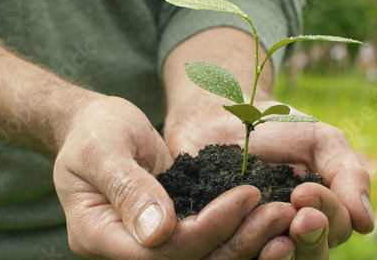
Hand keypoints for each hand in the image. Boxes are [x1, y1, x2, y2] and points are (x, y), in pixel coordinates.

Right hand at [54, 96, 298, 258]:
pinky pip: (204, 243)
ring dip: (244, 242)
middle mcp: (122, 250)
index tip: (245, 197)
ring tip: (283, 215)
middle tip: (279, 211)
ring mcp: (145, 245)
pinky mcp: (168, 233)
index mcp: (95, 234)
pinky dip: (236, 234)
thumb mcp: (103, 149)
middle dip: (235, 241)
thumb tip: (159, 231)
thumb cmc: (94, 130)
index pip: (158, 252)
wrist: (95, 128)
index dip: (205, 231)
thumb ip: (127, 188)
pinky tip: (268, 220)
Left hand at [164, 99, 374, 258]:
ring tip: (273, 221)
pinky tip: (236, 229)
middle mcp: (288, 231)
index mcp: (316, 214)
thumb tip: (366, 223)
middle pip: (311, 255)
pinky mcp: (222, 235)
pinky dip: (240, 245)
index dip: (327, 215)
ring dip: (279, 249)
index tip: (304, 192)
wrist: (229, 116)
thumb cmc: (280, 128)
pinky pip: (234, 253)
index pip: (334, 232)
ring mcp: (254, 235)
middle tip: (299, 215)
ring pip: (276, 259)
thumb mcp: (322, 142)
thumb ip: (348, 176)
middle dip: (310, 237)